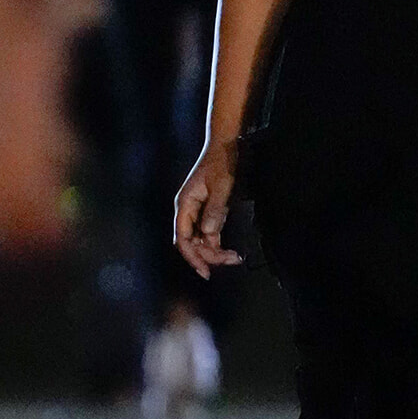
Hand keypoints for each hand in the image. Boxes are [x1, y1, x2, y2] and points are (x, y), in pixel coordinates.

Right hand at [174, 141, 242, 279]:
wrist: (225, 146)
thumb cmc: (221, 163)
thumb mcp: (221, 187)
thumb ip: (214, 210)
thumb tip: (208, 233)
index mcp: (185, 205)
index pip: (183, 239)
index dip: (193, 257)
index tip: (206, 271)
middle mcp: (187, 211)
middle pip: (191, 243)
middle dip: (208, 256)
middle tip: (230, 261)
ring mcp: (196, 212)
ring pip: (201, 241)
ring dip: (214, 252)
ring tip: (234, 258)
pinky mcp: (207, 212)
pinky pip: (208, 234)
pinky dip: (217, 243)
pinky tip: (230, 251)